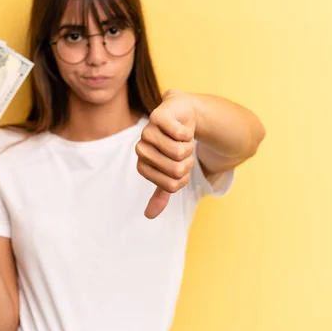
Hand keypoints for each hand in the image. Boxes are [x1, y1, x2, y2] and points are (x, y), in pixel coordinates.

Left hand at [135, 89, 196, 218]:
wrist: (182, 114)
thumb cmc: (175, 143)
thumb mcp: (170, 170)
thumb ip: (161, 193)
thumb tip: (149, 216)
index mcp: (144, 164)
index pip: (171, 184)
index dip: (184, 176)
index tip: (181, 163)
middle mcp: (142, 148)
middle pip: (176, 170)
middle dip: (188, 161)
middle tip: (183, 150)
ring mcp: (148, 131)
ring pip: (179, 151)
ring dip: (189, 145)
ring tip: (182, 138)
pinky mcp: (158, 115)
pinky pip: (179, 133)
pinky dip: (187, 133)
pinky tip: (182, 127)